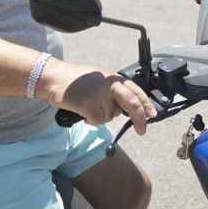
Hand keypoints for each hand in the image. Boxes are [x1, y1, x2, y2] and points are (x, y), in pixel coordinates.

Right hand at [40, 60, 156, 134]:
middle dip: (139, 118)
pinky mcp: (90, 105)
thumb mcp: (100, 81)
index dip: (146, 104)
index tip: (152, 115)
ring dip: (101, 115)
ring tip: (88, 104)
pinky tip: (82, 109)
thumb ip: (114, 92)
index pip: (136, 91)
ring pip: (110, 116)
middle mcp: (110, 84)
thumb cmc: (76, 80)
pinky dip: (91, 119)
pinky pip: (97, 120)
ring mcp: (100, 95)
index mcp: (114, 78)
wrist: (55, 78)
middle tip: (142, 130)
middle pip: (132, 103)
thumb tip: (128, 109)